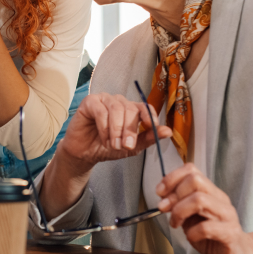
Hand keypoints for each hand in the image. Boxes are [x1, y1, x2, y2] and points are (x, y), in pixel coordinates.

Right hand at [55, 93, 171, 173]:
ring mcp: (104, 100)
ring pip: (117, 109)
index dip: (149, 115)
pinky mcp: (90, 101)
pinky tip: (104, 138)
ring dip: (116, 130)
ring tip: (113, 145)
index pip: (145, 107)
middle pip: (131, 109)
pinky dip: (104, 127)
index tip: (150, 126)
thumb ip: (148, 138)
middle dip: (130, 130)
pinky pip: (101, 111)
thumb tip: (168, 131)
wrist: (85, 154)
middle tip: (126, 146)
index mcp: (131, 110)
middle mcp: (119, 102)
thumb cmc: (106, 147)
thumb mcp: (131, 147)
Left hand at [156, 163, 252, 253]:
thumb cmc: (213, 235)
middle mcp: (220, 199)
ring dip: (179, 211)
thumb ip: (180, 205)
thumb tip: (162, 197)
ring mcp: (227, 215)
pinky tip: (191, 237)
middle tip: (165, 209)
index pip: (192, 170)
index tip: (159, 192)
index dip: (171, 178)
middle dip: (174, 194)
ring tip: (175, 223)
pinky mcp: (231, 234)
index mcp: (211, 192)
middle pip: (196, 180)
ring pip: (200, 200)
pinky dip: (192, 232)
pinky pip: (207, 227)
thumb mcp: (191, 217)